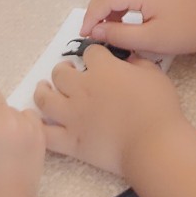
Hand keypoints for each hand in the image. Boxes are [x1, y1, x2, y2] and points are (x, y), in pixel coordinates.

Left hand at [35, 46, 185, 177]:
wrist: (152, 143)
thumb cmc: (158, 107)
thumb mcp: (153, 74)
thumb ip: (137, 63)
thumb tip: (128, 59)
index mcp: (103, 70)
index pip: (91, 53)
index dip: (94, 54)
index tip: (97, 58)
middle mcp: (82, 89)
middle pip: (60, 73)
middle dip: (63, 70)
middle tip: (67, 72)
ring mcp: (73, 115)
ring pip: (45, 99)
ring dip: (42, 91)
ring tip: (43, 89)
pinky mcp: (70, 141)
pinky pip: (46, 133)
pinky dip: (38, 127)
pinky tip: (37, 121)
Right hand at [80, 0, 195, 54]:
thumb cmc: (187, 31)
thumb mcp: (151, 39)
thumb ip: (120, 35)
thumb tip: (95, 31)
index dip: (91, 16)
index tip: (86, 35)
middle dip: (96, 9)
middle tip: (92, 32)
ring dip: (107, 4)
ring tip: (106, 28)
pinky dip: (119, 1)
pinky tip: (122, 20)